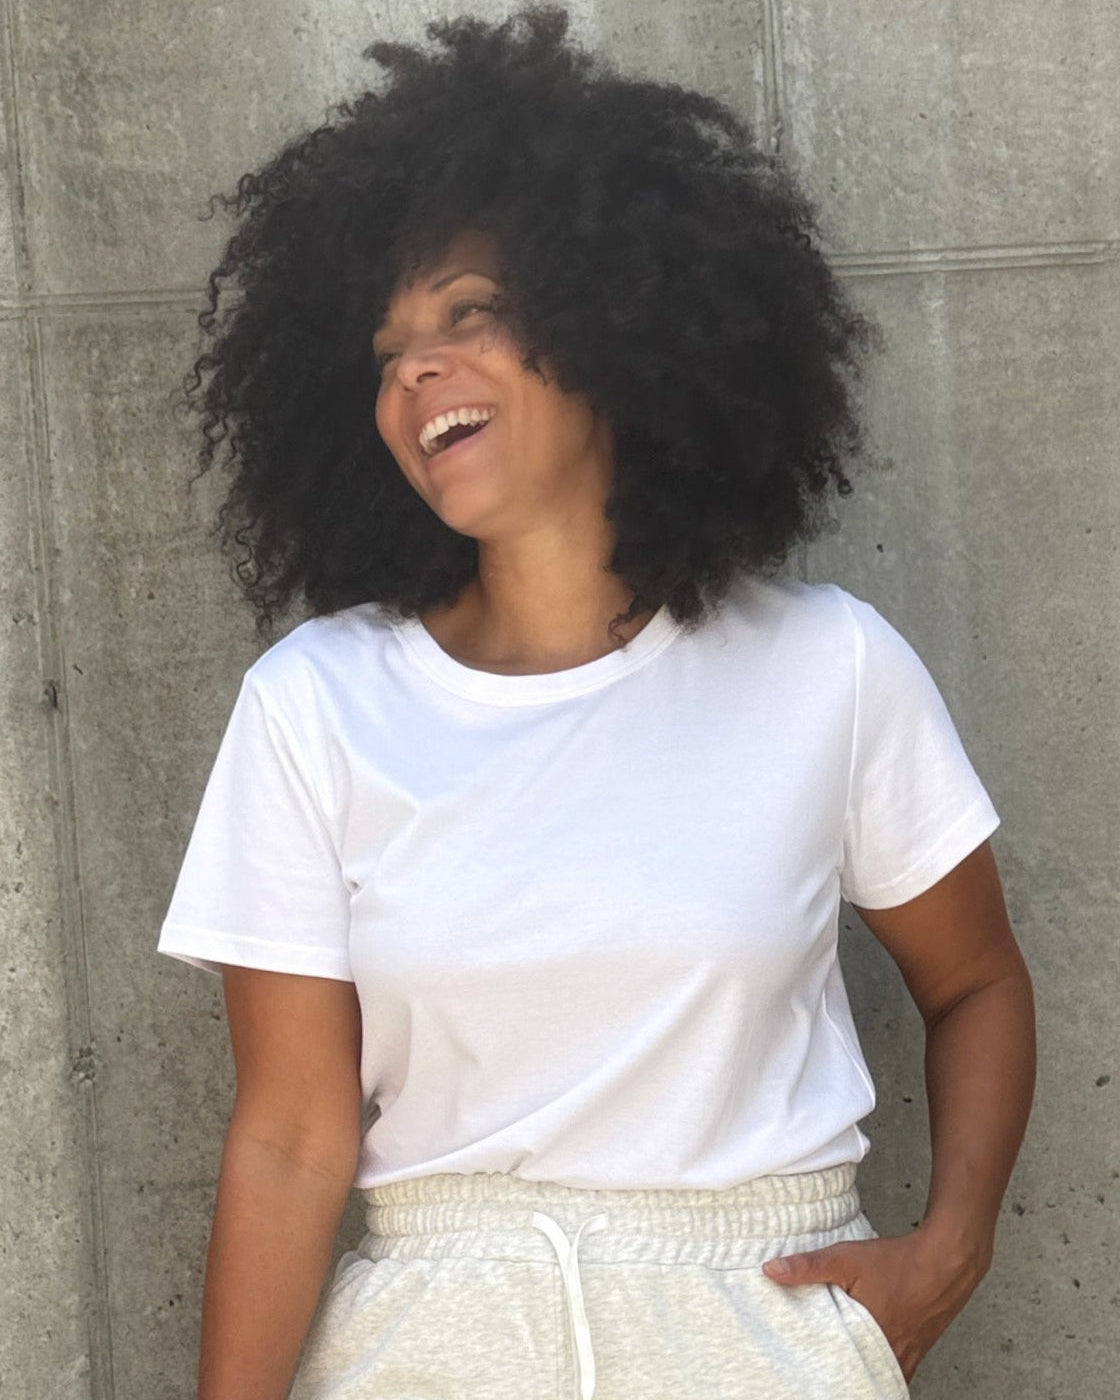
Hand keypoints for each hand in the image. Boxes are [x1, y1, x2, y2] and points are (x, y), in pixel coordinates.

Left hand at [761, 1223, 988, 1381]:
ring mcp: (907, 1356)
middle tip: (817, 1377)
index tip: (806, 1380)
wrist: (946, 1261)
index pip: (839, 1376)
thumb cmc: (898, 1262)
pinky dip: (879, 1365)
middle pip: (858, 1378)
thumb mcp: (846, 1258)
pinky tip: (868, 1353)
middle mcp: (890, 1357)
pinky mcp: (917, 1349)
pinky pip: (896, 1369)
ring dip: (859, 1372)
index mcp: (868, 1342)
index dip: (822, 1380)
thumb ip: (808, 1267)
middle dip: (839, 1379)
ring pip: (878, 1374)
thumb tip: (770, 1272)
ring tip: (838, 1367)